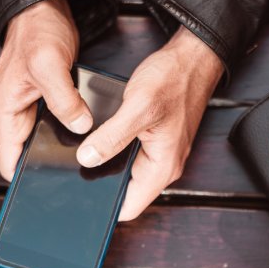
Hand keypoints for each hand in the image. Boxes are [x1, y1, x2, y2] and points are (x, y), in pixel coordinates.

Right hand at [0, 0, 90, 179]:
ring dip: (59, 153)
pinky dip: (66, 136)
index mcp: (3, 114)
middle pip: (26, 158)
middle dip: (47, 170)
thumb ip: (64, 100)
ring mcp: (26, 112)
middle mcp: (11, 117)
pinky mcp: (42, 105)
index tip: (50, 192)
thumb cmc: (37, 32)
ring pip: (41, 145)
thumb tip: (80, 127)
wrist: (43, 10)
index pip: (8, 164)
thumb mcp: (50, 66)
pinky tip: (86, 140)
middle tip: (76, 179)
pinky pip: (52, 130)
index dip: (26, 182)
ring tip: (84, 163)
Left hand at [76, 26, 223, 220]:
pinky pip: (129, 154)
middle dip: (101, 185)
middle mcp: (163, 165)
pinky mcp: (155, 140)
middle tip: (76, 171)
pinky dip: (114, 148)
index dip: (105, 208)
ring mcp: (160, 153)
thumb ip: (111, 136)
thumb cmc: (175, 80)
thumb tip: (87, 158)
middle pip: (125, 191)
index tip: (82, 201)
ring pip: (126, 171)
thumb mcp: (138, 107)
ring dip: (107, 164)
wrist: (192, 59)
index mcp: (162, 167)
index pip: (129, 207)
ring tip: (86, 151)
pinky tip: (100, 136)